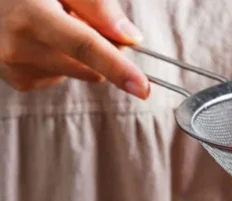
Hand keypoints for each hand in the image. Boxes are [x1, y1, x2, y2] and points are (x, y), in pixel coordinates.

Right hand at [0, 0, 147, 97]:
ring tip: (48, 24)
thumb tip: (130, 37)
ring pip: (78, 73)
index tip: (142, 88)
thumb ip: (95, 5)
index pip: (85, 46)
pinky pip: (61, 77)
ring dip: (76, 54)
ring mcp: (17, 68)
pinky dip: (59, 61)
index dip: (117, 67)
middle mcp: (19, 47)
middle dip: (100, 50)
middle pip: (89, 67)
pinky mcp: (20, 81)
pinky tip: (38, 40)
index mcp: (30, 15)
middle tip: (78, 19)